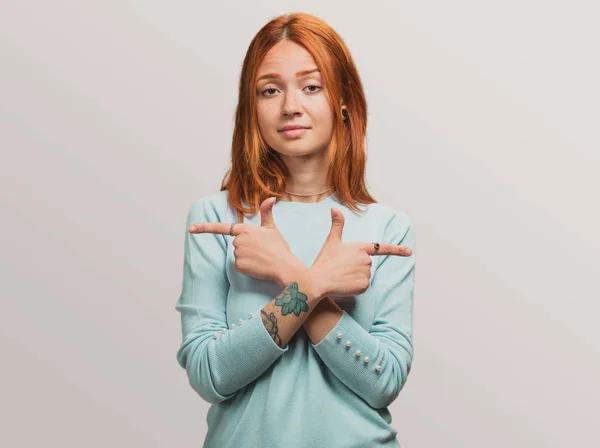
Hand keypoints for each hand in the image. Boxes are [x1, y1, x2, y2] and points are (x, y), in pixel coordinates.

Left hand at [188, 197, 305, 284]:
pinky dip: (246, 267)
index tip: (191, 229)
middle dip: (246, 247)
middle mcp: (238, 241)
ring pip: (237, 255)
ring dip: (247, 257)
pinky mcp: (238, 266)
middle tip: (262, 250)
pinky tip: (257, 266)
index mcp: (245, 229)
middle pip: (236, 244)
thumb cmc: (279, 248)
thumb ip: (267, 213)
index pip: (221, 227)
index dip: (204, 228)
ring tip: (261, 258)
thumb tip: (271, 197)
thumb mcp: (272, 228)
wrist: (284, 266)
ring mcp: (237, 253)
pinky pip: (238, 266)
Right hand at [309, 208, 412, 297]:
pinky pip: (363, 286)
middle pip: (366, 263)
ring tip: (341, 275)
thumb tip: (334, 209)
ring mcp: (366, 273)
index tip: (409, 251)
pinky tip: (344, 284)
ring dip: (355, 276)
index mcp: (361, 247)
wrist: (318, 280)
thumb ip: (337, 225)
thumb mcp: (331, 241)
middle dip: (356, 266)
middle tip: (341, 267)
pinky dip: (355, 286)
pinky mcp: (364, 286)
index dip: (396, 250)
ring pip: (364, 275)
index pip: (381, 248)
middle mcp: (366, 260)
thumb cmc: (325, 261)